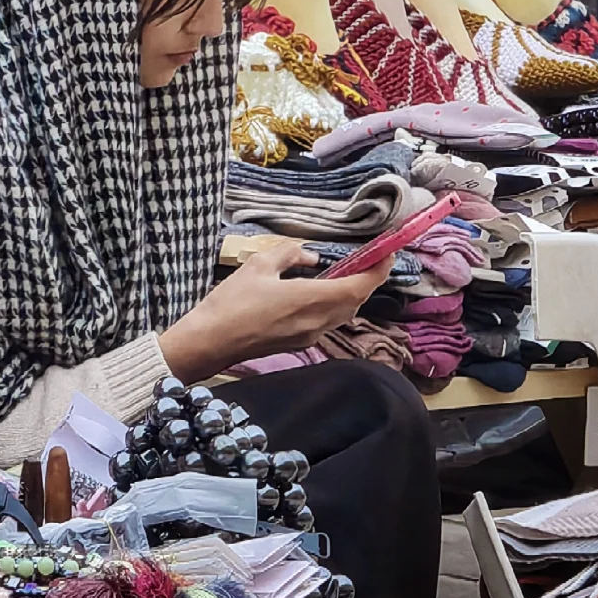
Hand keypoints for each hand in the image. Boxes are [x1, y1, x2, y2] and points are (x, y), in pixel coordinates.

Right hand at [158, 242, 393, 383]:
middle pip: (355, 303)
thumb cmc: (231, 303)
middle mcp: (316, 322)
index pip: (358, 288)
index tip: (387, 254)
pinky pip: (326, 322)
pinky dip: (334, 305)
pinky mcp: (297, 343)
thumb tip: (309, 257)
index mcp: (310, 300)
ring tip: (350, 273)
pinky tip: (321, 292)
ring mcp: (307, 336)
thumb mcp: (258, 266)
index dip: (377, 271)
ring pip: (342, 315)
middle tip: (371, 259)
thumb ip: (289, 255)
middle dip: (367, 281)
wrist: (209, 342)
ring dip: (351, 294)